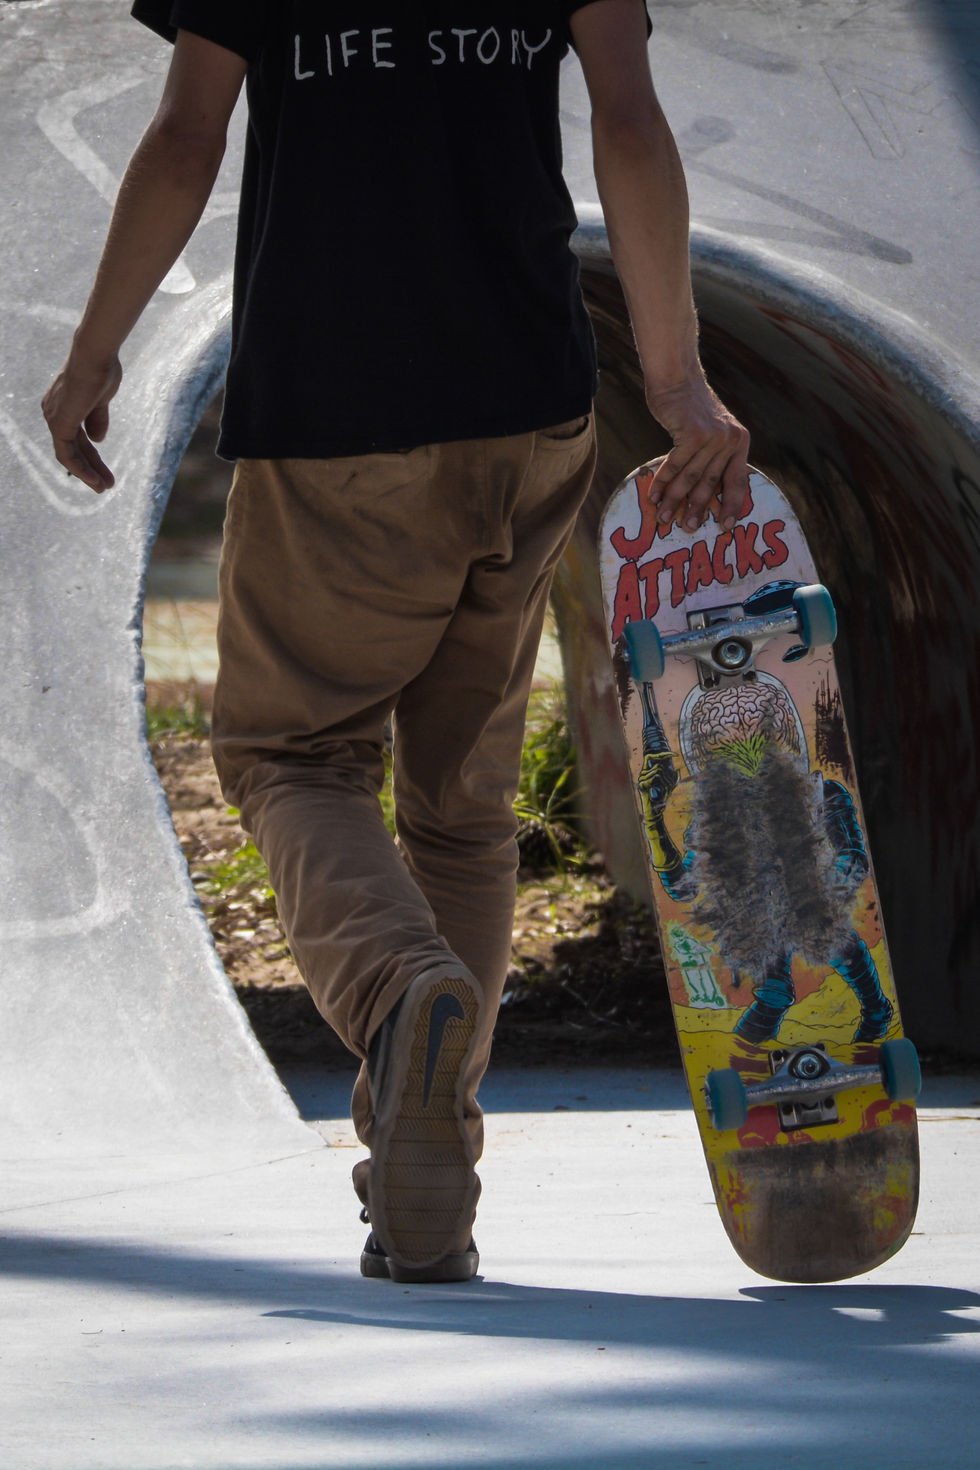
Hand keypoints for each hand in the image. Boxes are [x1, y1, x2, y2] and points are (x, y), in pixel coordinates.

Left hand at [42, 351, 121, 492]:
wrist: (95, 356)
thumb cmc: (101, 370)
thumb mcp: (101, 400)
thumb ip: (97, 419)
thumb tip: (97, 440)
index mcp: (62, 405)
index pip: (76, 437)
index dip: (91, 455)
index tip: (104, 470)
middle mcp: (53, 412)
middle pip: (74, 447)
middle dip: (91, 467)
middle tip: (105, 484)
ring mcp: (54, 418)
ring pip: (70, 455)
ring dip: (88, 473)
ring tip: (104, 487)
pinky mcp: (59, 425)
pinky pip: (67, 454)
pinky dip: (81, 469)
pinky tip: (95, 480)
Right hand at [637, 749, 678, 813]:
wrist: (655, 811)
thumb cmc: (662, 798)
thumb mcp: (670, 786)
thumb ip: (673, 777)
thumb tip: (678, 769)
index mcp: (647, 771)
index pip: (652, 756)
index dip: (663, 754)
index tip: (676, 755)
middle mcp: (643, 773)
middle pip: (659, 765)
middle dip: (668, 774)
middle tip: (669, 786)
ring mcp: (641, 779)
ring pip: (658, 770)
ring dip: (666, 781)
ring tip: (664, 791)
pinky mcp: (642, 785)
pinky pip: (655, 777)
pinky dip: (661, 783)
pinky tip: (659, 791)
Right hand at [645, 373, 749, 532]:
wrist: (677, 378)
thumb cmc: (689, 406)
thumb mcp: (713, 429)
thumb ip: (714, 454)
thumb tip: (702, 488)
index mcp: (739, 441)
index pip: (738, 480)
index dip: (732, 505)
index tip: (726, 525)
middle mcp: (730, 440)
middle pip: (712, 483)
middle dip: (698, 508)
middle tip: (688, 528)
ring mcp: (713, 437)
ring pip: (691, 477)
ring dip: (676, 500)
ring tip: (665, 517)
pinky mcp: (693, 434)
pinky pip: (675, 466)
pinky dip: (662, 482)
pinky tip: (654, 496)